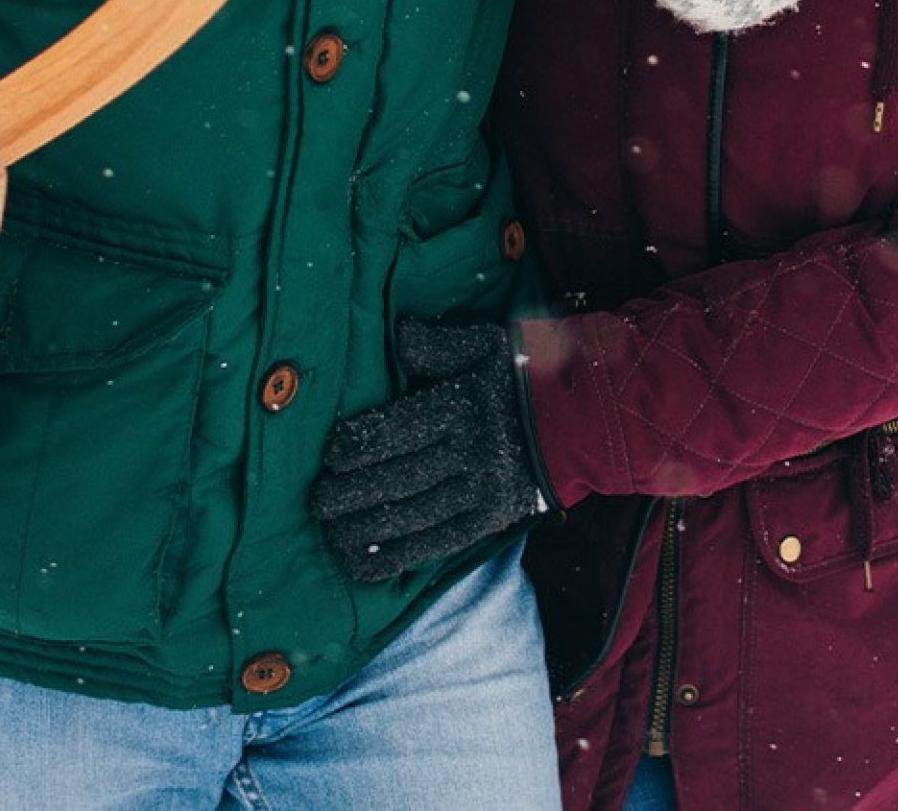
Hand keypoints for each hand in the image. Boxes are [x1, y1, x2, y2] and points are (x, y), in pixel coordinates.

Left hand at [309, 319, 548, 584]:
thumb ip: (439, 345)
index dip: (362, 444)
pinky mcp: (490, 519)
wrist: (582, 419)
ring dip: (369, 527)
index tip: (330, 455)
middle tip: (316, 501)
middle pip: (402, 476)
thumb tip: (400, 336)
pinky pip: (439, 542)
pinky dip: (400, 555)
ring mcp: (482, 490)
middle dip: (354, 492)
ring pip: (416, 513)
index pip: (402, 428)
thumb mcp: (485, 345)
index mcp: (465, 406)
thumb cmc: (520, 376)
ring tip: (331, 532)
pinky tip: (366, 562)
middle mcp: (472, 451)